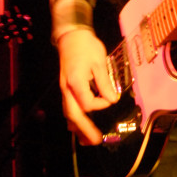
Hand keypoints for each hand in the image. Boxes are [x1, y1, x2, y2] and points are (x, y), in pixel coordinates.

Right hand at [57, 27, 119, 145]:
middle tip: (94, 141)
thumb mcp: (99, 62)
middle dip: (83, 130)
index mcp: (75, 82)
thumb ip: (105, 83)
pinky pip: (68, 106)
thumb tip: (112, 99)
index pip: (87, 103)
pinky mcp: (65, 87)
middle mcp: (67, 88)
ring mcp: (64, 88)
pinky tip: (78, 125)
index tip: (110, 98)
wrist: (71, 35)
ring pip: (68, 112)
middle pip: (73, 114)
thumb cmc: (86, 46)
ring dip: (77, 127)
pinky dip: (73, 118)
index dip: (100, 104)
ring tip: (86, 140)